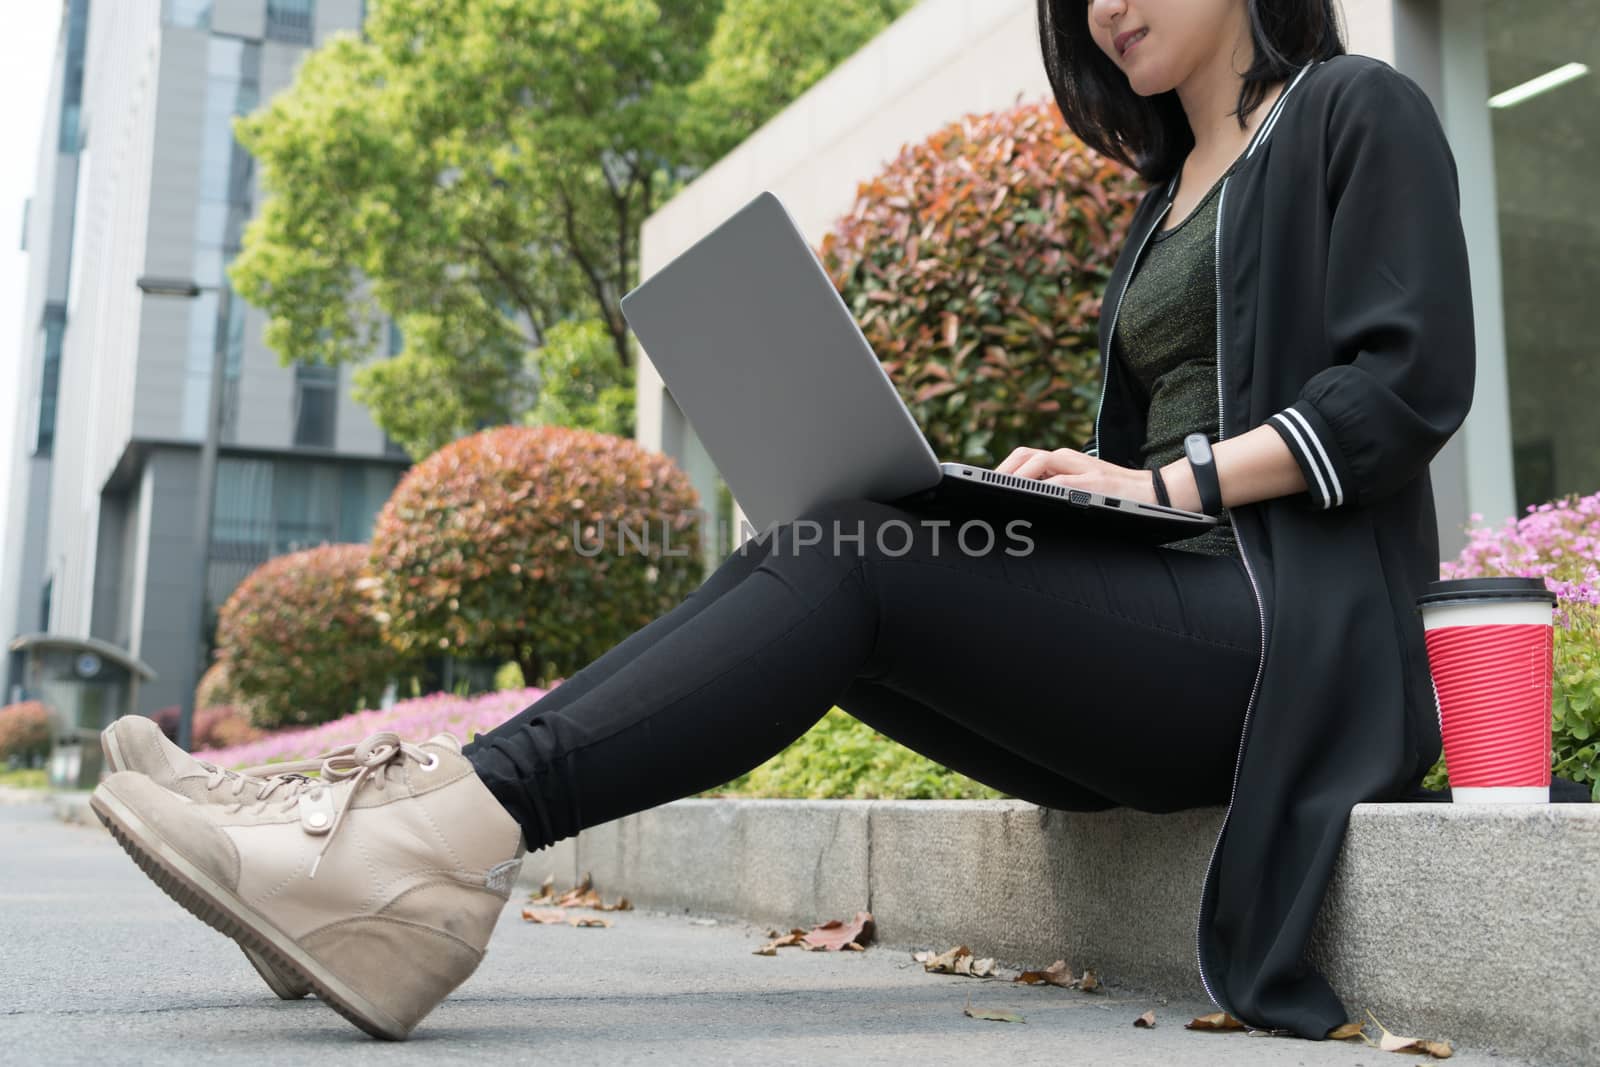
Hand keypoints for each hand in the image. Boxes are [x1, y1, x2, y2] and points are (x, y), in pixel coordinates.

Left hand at [994, 446, 1155, 503]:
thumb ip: (1055, 488)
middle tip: (982, 492)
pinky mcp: (1092, 482)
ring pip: (1037, 461)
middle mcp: (1067, 460)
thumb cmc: (1114, 495)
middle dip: (1000, 472)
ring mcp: (1080, 468)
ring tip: (997, 492)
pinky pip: (1059, 481)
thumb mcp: (1079, 487)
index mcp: (1062, 461)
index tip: (979, 486)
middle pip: (1023, 455)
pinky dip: (1040, 488)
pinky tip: (1027, 498)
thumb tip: (1023, 501)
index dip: (1000, 469)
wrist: (1154, 493)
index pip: (1024, 458)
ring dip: (1014, 476)